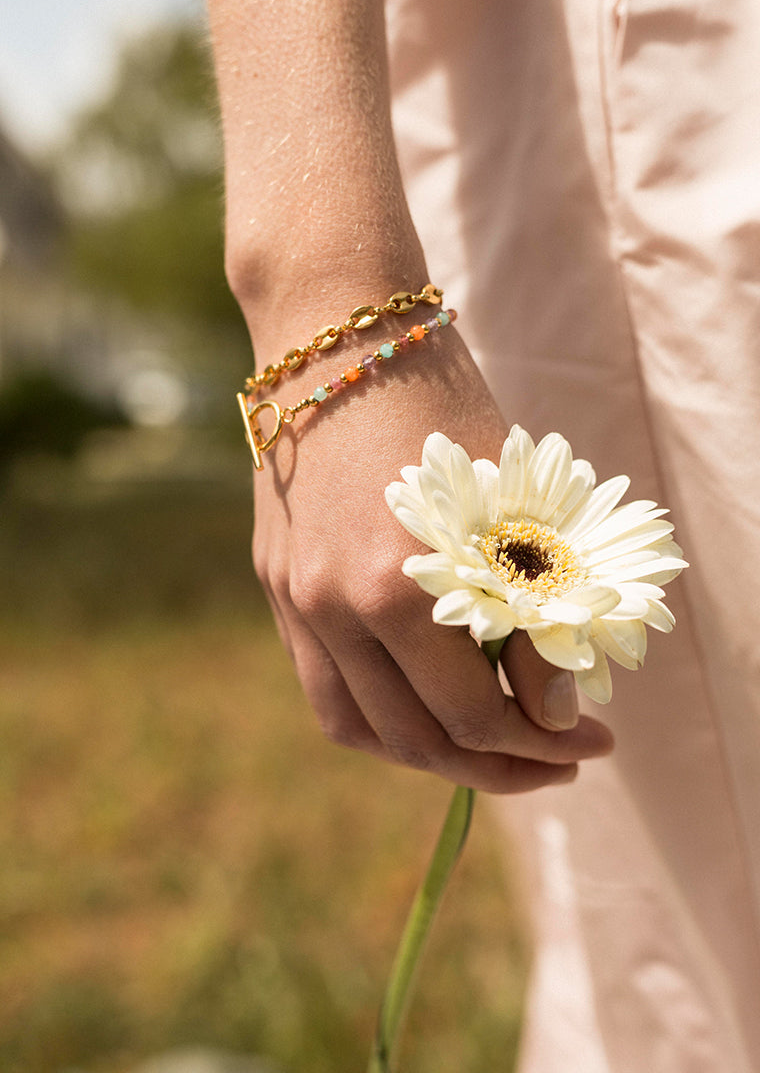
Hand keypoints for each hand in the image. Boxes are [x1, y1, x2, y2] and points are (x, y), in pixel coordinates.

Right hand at [251, 321, 613, 792]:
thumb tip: (556, 713)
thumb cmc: (441, 409)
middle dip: (497, 768)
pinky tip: (426, 705)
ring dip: (431, 756)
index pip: (474, 715)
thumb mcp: (509, 507)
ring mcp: (294, 602)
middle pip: (415, 740)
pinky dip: (380, 715)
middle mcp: (332, 609)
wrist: (336, 341)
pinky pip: (324, 686)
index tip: (594, 739)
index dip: (543, 743)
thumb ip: (533, 618)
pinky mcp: (277, 588)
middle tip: (554, 761)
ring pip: (358, 729)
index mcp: (396, 586)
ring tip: (489, 750)